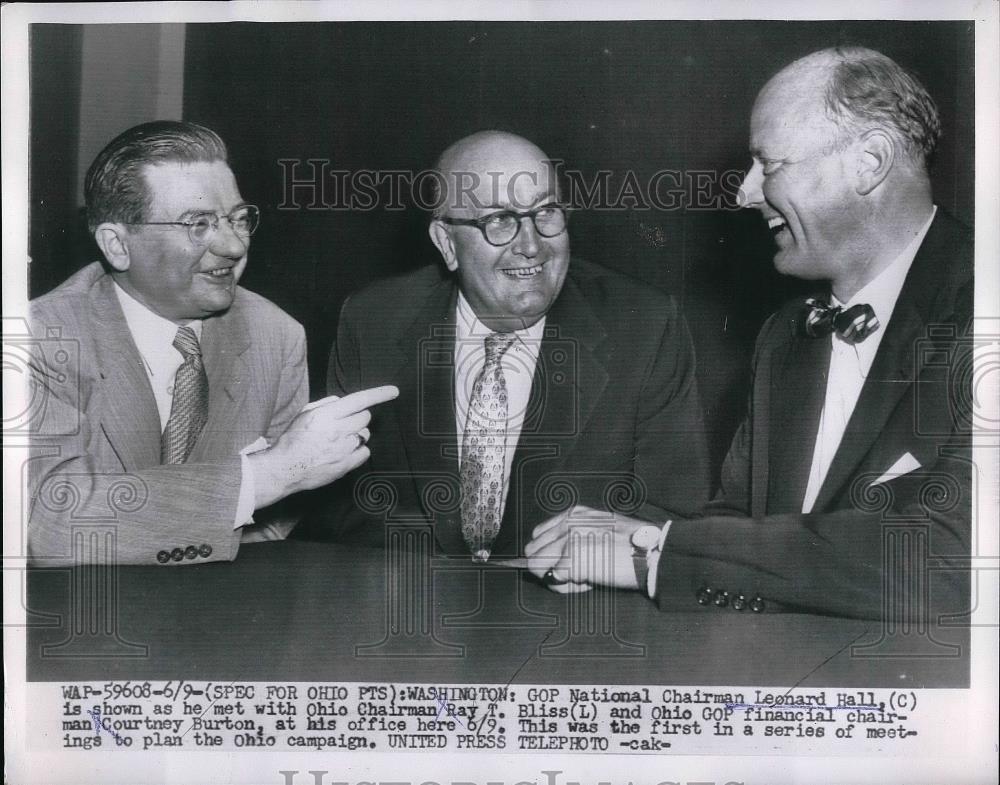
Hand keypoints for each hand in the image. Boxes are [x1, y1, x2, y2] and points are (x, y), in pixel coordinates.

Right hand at [250, 385, 398, 507]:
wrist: (284, 469)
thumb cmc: (293, 440)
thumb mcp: (304, 414)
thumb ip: (326, 404)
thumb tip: (343, 401)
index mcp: (326, 415)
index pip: (359, 400)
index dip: (379, 394)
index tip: (393, 391)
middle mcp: (337, 430)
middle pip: (365, 417)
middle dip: (358, 418)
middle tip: (343, 424)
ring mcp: (343, 449)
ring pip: (365, 435)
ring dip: (357, 434)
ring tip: (339, 440)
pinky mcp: (346, 465)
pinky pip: (365, 452)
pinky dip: (358, 451)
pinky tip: (344, 452)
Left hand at [525, 505, 644, 590]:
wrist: (653, 553)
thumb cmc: (631, 546)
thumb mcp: (599, 528)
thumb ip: (574, 536)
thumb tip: (553, 560)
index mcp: (573, 514)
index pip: (538, 535)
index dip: (547, 555)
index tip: (563, 565)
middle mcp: (567, 523)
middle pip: (532, 551)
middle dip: (548, 568)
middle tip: (573, 576)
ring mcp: (567, 539)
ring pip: (537, 567)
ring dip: (558, 579)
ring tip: (584, 579)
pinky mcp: (572, 558)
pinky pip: (555, 581)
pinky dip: (569, 588)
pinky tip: (590, 583)